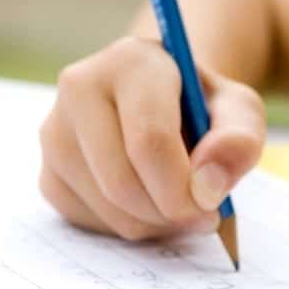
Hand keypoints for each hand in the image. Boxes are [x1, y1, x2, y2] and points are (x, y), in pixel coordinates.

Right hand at [38, 37, 264, 240]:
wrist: (169, 104)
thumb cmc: (205, 106)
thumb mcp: (240, 111)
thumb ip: (239, 139)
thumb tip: (208, 184)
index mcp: (131, 61)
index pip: (149, 141)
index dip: (183, 188)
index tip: (211, 206)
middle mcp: (80, 87)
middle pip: (121, 181)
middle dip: (170, 212)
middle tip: (202, 215)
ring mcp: (55, 131)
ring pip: (105, 207)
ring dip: (153, 223)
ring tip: (180, 202)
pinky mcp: (48, 171)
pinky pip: (86, 221)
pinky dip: (127, 226)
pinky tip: (150, 202)